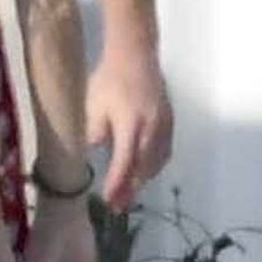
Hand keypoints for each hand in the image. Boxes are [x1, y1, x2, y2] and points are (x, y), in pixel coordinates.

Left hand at [86, 40, 172, 210]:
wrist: (136, 55)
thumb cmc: (109, 79)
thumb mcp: (93, 105)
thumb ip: (94, 131)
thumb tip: (95, 152)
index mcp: (131, 125)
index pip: (124, 163)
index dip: (117, 185)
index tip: (109, 201)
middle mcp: (151, 129)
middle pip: (143, 168)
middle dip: (131, 189)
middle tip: (118, 206)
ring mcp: (163, 125)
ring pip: (157, 161)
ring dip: (143, 179)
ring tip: (129, 192)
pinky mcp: (169, 121)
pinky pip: (165, 150)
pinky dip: (155, 165)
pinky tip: (146, 170)